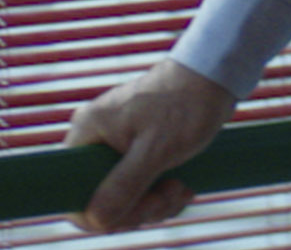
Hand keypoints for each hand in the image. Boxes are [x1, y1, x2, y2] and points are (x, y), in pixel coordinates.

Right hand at [64, 58, 236, 232]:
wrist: (217, 73)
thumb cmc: (188, 103)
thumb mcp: (157, 148)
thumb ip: (125, 184)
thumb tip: (96, 220)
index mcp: (88, 132)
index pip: (71, 190)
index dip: (98, 213)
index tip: (136, 211)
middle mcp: (96, 138)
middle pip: (100, 196)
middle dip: (137, 207)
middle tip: (168, 197)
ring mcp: (117, 144)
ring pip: (123, 194)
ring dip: (154, 202)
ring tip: (181, 188)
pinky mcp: (138, 149)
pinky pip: (139, 184)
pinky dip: (160, 193)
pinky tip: (183, 187)